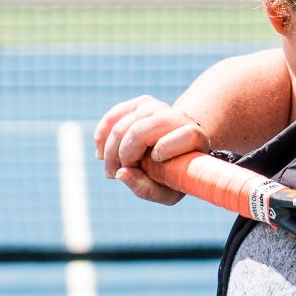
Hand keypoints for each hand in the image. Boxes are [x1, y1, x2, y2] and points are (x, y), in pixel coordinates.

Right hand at [93, 96, 210, 205]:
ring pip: (125, 124)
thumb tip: (121, 173)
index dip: (168, 147)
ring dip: (110, 150)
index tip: (155, 159)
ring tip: (111, 169)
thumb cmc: (172, 175)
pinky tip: (100, 151)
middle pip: (143, 131)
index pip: (187, 136)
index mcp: (196, 141)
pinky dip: (103, 134)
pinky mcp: (142, 103)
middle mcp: (179, 119)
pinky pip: (115, 114)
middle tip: (116, 173)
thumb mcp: (166, 192)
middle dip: (123, 155)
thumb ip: (146, 189)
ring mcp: (159, 108)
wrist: (175, 151)